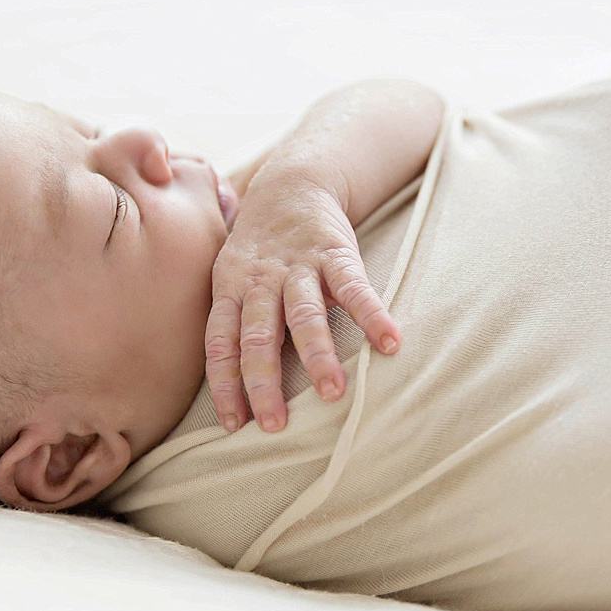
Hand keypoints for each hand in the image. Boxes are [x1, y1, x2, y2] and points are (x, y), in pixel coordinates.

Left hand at [206, 170, 400, 433]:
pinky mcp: (336, 254)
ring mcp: (299, 268)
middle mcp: (261, 282)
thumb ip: (231, 325)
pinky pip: (355, 288)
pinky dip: (373, 316)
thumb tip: (230, 391)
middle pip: (257, 337)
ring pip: (304, 316)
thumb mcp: (230, 279)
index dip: (225, 384)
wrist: (290, 185)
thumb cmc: (258, 250)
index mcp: (230, 291)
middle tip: (275, 425)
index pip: (220, 344)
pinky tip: (391, 343)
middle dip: (264, 382)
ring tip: (332, 393)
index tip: (234, 424)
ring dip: (318, 355)